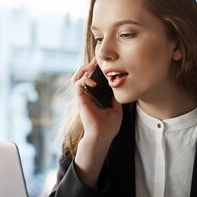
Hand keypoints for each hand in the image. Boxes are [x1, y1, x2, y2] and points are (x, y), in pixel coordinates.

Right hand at [72, 59, 122, 186]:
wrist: (103, 136)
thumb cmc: (109, 126)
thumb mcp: (117, 109)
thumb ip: (116, 98)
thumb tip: (119, 87)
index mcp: (95, 96)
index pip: (93, 78)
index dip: (96, 69)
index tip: (104, 62)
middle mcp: (88, 95)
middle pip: (83, 75)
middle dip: (89, 65)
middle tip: (97, 59)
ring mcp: (83, 97)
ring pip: (77, 77)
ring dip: (83, 69)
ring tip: (91, 66)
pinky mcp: (80, 99)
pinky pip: (78, 84)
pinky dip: (84, 79)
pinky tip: (93, 81)